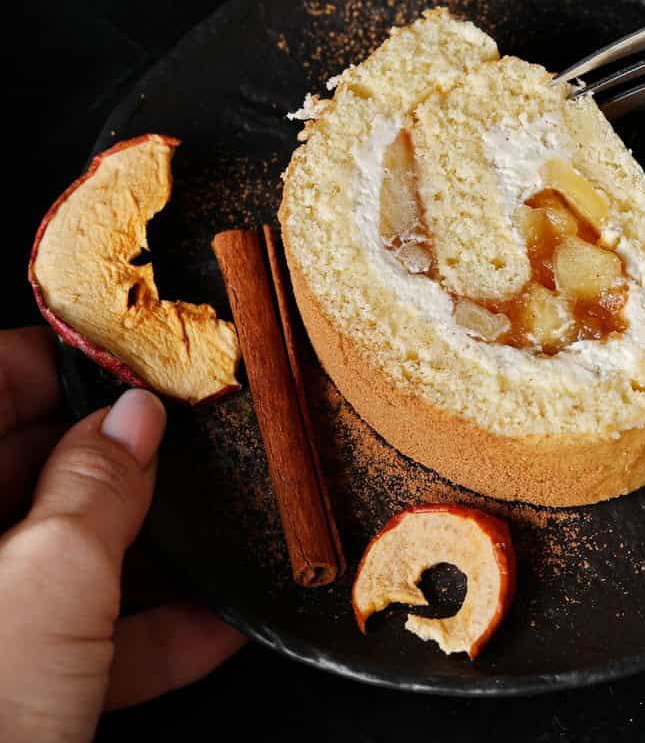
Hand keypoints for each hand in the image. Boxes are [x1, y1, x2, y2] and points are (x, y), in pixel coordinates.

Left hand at [0, 327, 242, 742]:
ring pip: (51, 560)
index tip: (138, 358)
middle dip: (116, 458)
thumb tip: (134, 420)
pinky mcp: (0, 691)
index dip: (66, 360)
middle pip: (24, 468)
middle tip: (192, 441)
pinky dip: (131, 635)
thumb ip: (97, 486)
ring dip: (140, 552)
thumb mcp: (48, 584)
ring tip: (218, 533)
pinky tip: (206, 633)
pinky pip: (61, 640)